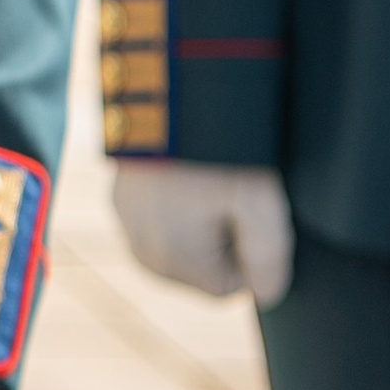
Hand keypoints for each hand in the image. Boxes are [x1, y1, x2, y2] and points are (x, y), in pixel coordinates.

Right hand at [112, 160, 292, 307]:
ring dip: (197, 225)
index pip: (228, 288)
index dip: (248, 254)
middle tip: (228, 193)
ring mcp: (125, 223)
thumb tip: (266, 295)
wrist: (171, 94)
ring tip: (207, 181)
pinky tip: (185, 174)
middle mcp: (142, 249)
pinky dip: (173, 207)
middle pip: (199, 271)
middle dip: (219, 242)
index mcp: (174, 259)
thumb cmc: (223, 149)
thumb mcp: (262, 203)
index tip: (248, 212)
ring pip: (178, 247)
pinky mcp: (119, 198)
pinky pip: (156, 222)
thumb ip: (270, 260)